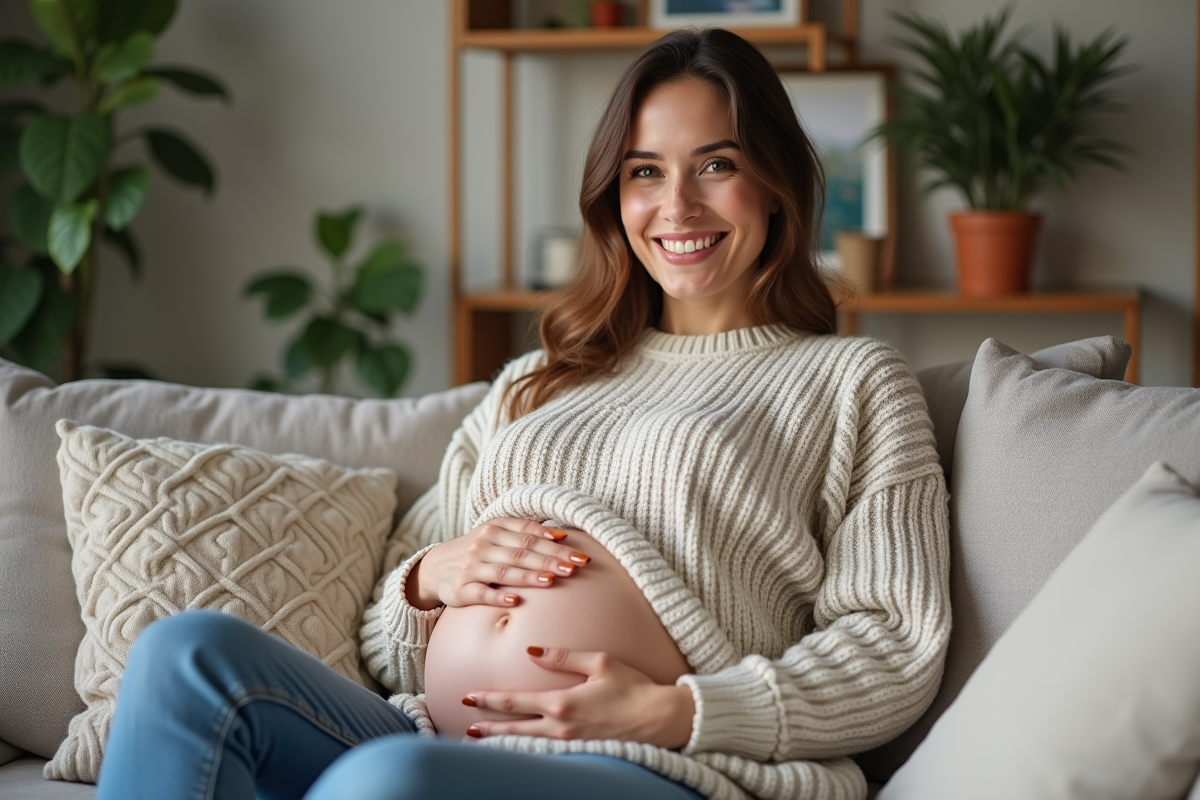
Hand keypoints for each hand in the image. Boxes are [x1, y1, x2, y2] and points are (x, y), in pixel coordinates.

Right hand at [407, 519, 590, 609]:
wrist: (435, 567)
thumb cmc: (477, 551)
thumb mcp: (496, 534)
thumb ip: (525, 533)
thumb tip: (562, 535)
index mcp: (494, 529)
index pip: (529, 534)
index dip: (554, 542)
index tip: (578, 551)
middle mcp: (483, 545)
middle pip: (522, 552)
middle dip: (550, 559)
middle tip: (575, 567)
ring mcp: (471, 567)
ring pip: (504, 571)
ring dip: (529, 575)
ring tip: (551, 579)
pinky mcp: (461, 589)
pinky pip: (481, 593)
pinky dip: (497, 596)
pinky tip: (514, 601)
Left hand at [461, 647, 694, 749]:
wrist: (660, 718)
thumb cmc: (633, 686)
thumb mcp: (599, 662)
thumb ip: (563, 657)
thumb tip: (532, 652)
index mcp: (562, 702)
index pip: (515, 701)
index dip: (489, 700)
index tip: (469, 696)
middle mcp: (561, 726)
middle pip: (514, 728)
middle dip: (487, 725)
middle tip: (465, 723)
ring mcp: (570, 742)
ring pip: (527, 743)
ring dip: (502, 741)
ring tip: (482, 740)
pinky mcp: (581, 750)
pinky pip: (545, 750)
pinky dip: (526, 749)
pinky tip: (517, 748)